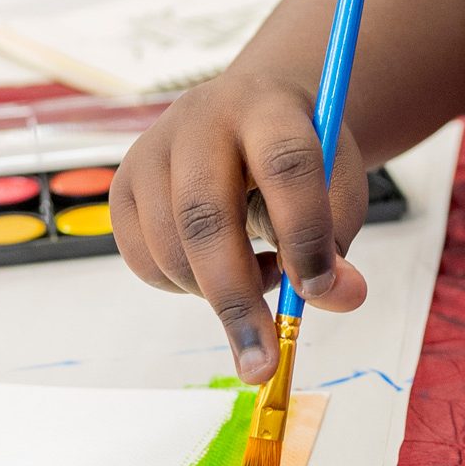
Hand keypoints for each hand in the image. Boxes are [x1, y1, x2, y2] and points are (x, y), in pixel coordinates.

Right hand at [112, 71, 368, 381]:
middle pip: (205, 215)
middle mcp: (200, 119)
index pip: (285, 165)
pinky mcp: (123, 184)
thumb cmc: (304, 154)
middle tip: (264, 358)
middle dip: (236, 296)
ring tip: (263, 275)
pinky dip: (182, 286)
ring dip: (216, 290)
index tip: (318, 290)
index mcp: (268, 108)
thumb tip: (341, 297)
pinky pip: (142, 259)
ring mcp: (152, 150)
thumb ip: (338, 241)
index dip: (303, 232)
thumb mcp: (337, 184)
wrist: (255, 106)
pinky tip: (222, 265)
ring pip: (169, 245)